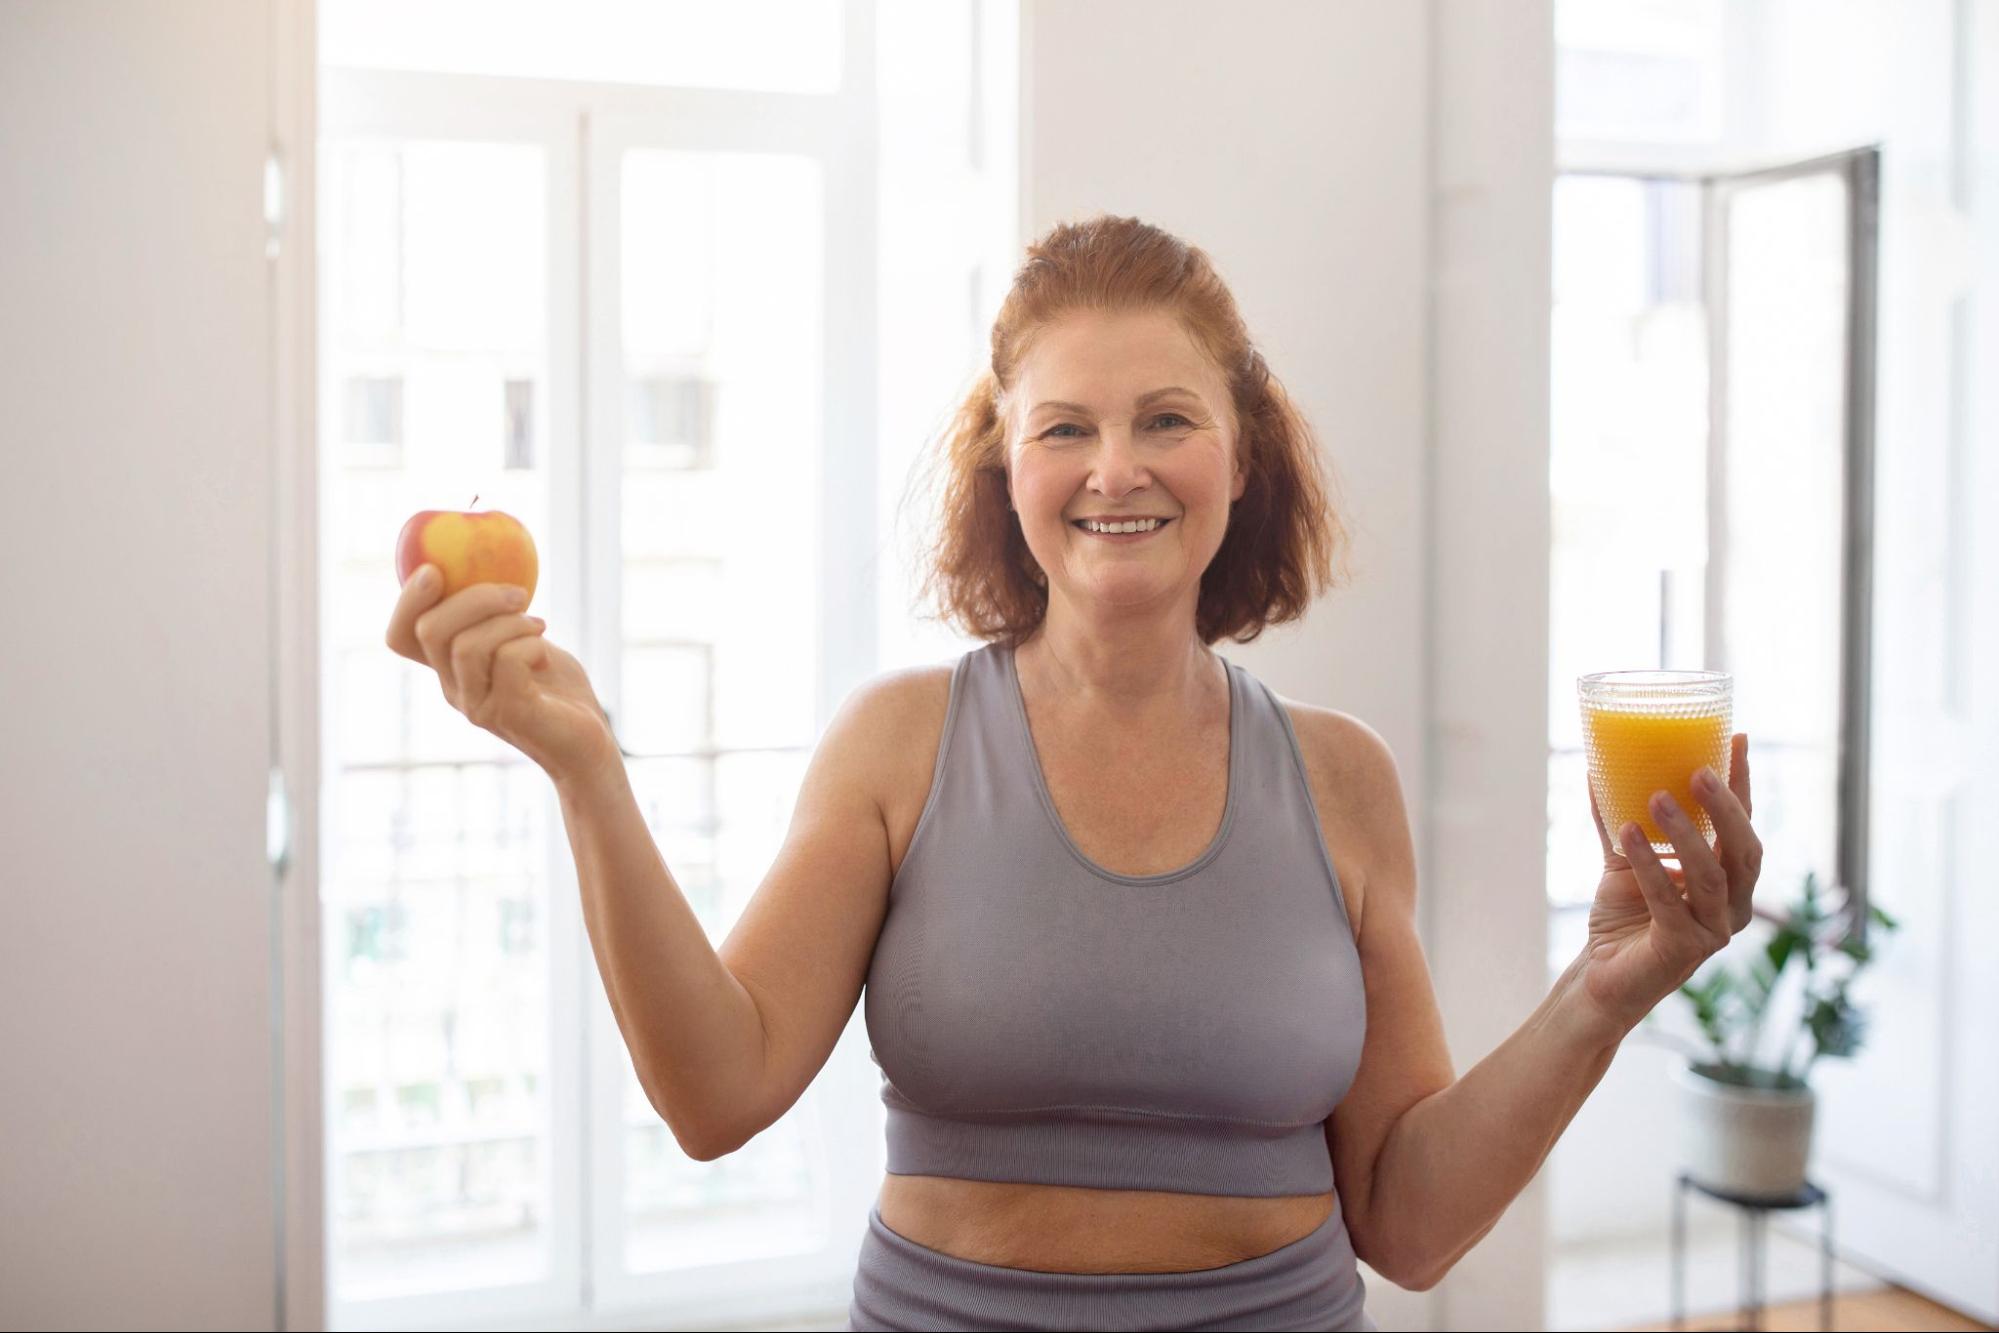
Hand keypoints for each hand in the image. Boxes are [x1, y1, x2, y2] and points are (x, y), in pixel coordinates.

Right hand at [386, 565, 620, 786]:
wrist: (588, 742)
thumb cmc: (556, 686)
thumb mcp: (524, 638)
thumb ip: (500, 612)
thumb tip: (488, 559)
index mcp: (449, 668)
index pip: (400, 637)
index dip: (407, 600)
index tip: (436, 569)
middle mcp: (454, 689)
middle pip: (430, 631)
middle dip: (474, 597)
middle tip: (519, 594)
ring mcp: (478, 705)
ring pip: (467, 645)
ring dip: (510, 621)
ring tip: (539, 626)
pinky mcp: (511, 713)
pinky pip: (508, 661)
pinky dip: (531, 644)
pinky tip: (546, 654)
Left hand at [1576, 733, 1763, 1035]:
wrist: (1603, 975)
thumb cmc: (1624, 917)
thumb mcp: (1624, 859)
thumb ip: (1619, 819)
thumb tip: (1597, 767)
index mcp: (1729, 880)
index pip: (1745, 825)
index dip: (1743, 784)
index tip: (1736, 738)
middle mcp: (1732, 905)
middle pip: (1744, 849)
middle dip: (1726, 806)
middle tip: (1698, 769)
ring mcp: (1713, 931)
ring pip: (1711, 875)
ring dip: (1686, 832)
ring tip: (1656, 795)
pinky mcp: (1684, 949)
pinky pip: (1669, 900)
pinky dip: (1648, 864)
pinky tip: (1629, 834)